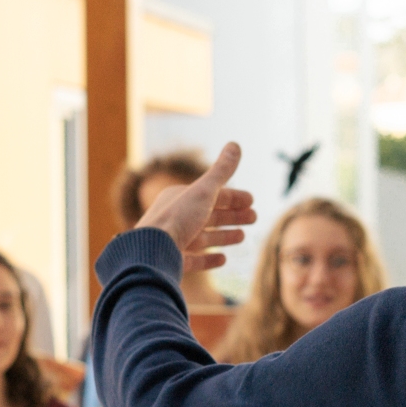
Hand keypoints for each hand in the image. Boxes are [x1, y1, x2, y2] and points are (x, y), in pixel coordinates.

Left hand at [136, 142, 259, 270]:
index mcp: (180, 198)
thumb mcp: (204, 191)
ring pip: (203, 237)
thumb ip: (221, 171)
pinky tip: (223, 259)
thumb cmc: (178, 218)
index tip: (252, 202)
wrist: (152, 251)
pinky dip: (209, 259)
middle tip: (253, 218)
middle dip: (232, 216)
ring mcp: (174, 241)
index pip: (212, 195)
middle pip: (209, 215)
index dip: (234, 197)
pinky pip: (194, 260)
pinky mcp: (173, 262)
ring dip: (224, 236)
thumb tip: (235, 144)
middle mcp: (175, 218)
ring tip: (242, 237)